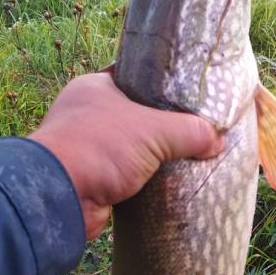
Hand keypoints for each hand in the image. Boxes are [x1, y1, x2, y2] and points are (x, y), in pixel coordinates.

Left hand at [29, 69, 223, 238]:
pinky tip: (167, 181)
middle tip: (194, 128)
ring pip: (130, 146)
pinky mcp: (91, 177)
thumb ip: (189, 131)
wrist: (58, 197)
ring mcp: (87, 146)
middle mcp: (87, 113)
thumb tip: (218, 141)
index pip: (135, 77)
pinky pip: (125, 173)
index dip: (162, 84)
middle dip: (162, 124)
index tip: (189, 94)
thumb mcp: (153, 132)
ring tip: (187, 155)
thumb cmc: (99, 147)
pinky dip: (143, 177)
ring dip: (152, 154)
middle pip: (135, 114)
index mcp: (95, 87)